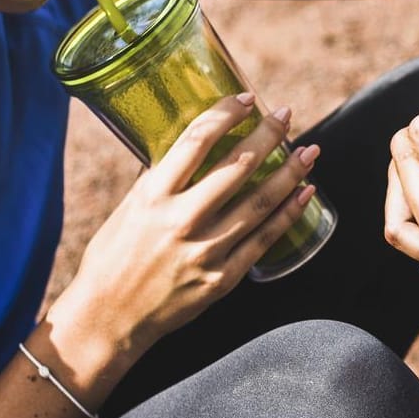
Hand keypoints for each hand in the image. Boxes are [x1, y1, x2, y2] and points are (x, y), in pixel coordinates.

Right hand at [54, 93, 319, 359]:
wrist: (109, 319)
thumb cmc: (112, 260)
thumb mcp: (127, 210)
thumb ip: (157, 179)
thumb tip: (184, 148)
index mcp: (152, 196)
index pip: (196, 141)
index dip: (226, 114)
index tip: (246, 98)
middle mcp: (181, 220)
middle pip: (237, 167)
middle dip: (268, 135)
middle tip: (286, 115)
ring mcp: (205, 251)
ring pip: (260, 202)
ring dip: (291, 173)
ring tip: (309, 152)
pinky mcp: (222, 279)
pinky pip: (264, 240)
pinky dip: (289, 213)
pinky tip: (306, 193)